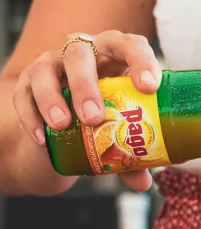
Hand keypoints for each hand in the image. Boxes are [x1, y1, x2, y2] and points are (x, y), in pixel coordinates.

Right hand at [12, 30, 162, 191]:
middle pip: (81, 52)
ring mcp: (53, 65)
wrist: (68, 131)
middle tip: (93, 117)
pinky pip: (23, 93)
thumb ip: (134, 158)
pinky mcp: (29, 82)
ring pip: (46, 68)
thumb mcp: (123, 137)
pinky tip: (42, 138)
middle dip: (86, 84)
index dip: (140, 60)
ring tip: (62, 125)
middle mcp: (85, 54)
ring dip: (53, 96)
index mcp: (117, 58)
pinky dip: (31, 115)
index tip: (149, 86)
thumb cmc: (108, 122)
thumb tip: (142, 183)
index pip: (130, 45)